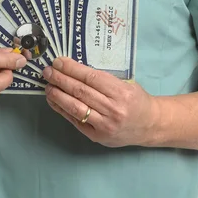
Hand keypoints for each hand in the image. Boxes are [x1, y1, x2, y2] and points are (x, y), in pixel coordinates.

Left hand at [43, 57, 157, 147]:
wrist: (150, 125)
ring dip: (58, 95)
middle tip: (48, 71)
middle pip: (81, 91)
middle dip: (61, 79)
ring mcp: (105, 125)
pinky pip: (75, 121)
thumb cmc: (136, 100)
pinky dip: (62, 110)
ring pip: (76, 107)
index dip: (72, 69)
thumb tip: (73, 69)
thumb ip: (103, 79)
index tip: (58, 62)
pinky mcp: (97, 136)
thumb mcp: (125, 84)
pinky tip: (54, 101)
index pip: (91, 77)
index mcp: (121, 92)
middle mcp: (113, 109)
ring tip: (48, 86)